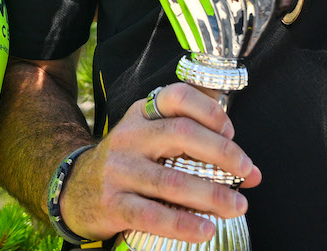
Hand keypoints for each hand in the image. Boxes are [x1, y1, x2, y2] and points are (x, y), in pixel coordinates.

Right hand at [59, 83, 261, 242]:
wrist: (76, 190)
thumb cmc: (130, 162)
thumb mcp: (150, 136)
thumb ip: (195, 142)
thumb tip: (250, 170)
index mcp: (142, 114)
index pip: (177, 97)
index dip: (209, 111)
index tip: (231, 131)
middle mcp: (130, 137)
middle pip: (180, 134)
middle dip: (221, 152)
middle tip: (245, 170)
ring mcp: (120, 170)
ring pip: (171, 180)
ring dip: (211, 195)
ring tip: (238, 206)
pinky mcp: (114, 203)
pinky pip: (152, 215)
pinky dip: (183, 224)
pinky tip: (206, 230)